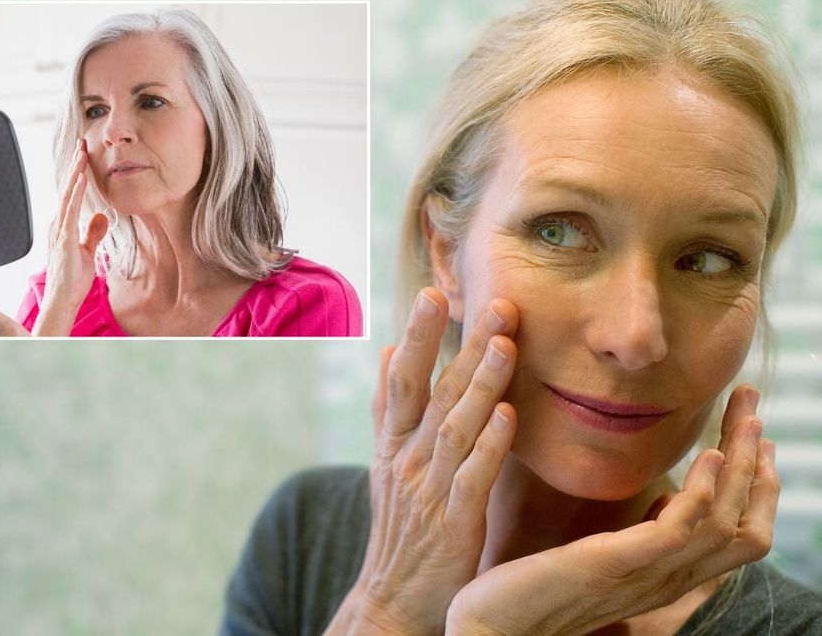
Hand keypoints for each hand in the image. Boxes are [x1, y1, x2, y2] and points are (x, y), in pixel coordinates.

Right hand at [41, 138, 107, 317]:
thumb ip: (93, 233)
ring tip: (82, 154)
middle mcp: (58, 224)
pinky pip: (70, 210)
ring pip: (68, 194)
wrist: (63, 298)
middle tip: (82, 144)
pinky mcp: (64, 238)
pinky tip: (82, 178)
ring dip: (76, 173)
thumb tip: (102, 216)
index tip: (84, 156)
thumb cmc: (73, 278)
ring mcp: (59, 230)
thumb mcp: (88, 251)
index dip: (78, 174)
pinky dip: (76, 193)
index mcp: (64, 226)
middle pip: (68, 189)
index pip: (72, 194)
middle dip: (75, 166)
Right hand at [325, 288, 519, 635]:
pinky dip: (488, 446)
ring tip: (505, 344)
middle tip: (494, 303)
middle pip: (430, 392)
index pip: (400, 378)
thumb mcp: (383, 462)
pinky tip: (509, 416)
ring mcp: (427, 489)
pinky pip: (471, 478)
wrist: (391, 597)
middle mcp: (405, 458)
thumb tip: (382, 352)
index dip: (415, 336)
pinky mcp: (453, 522)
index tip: (432, 293)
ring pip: (454, 427)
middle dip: (458, 344)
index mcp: (391, 442)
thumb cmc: (399, 524)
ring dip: (480, 385)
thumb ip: (386, 409)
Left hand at [446, 385, 777, 635]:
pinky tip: (707, 455)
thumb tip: (670, 498)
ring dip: (739, 468)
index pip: (739, 536)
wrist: (493, 624)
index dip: (756, 487)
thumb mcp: (607, 556)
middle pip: (742, 525)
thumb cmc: (541, 589)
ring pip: (722, 523)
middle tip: (753, 407)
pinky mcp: (612, 565)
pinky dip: (700, 493)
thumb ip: (641, 536)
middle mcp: (666, 580)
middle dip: (755, 464)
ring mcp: (643, 575)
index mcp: (665, 575)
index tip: (754, 437)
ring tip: (745, 420)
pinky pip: (675, 531)